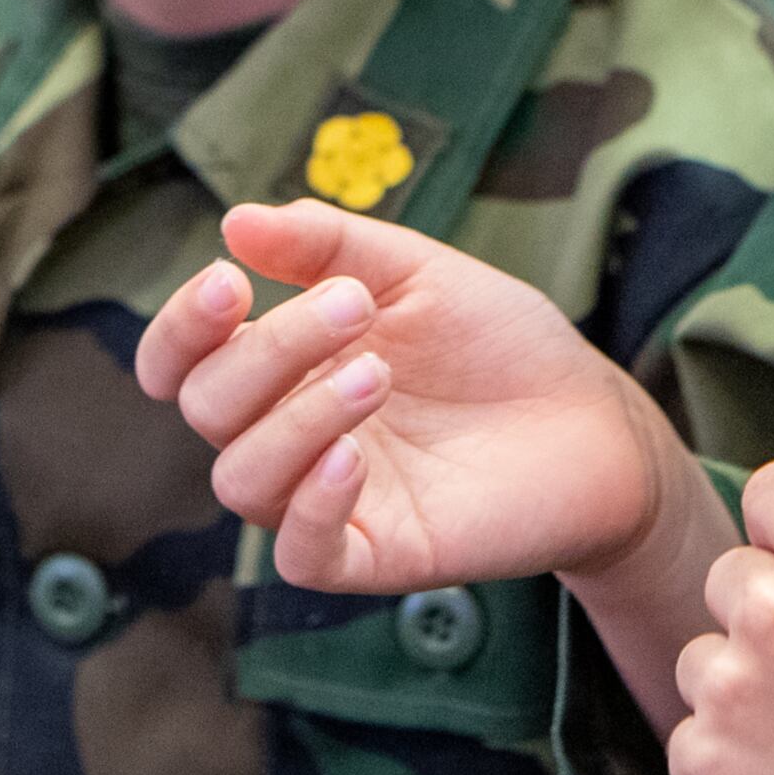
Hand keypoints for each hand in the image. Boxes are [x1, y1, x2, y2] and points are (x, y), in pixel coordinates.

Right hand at [137, 200, 681, 593]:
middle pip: (209, 410)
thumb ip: (327, 243)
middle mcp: (291, 433)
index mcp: (285, 365)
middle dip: (265, 349)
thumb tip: (234, 219)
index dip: (180, 327)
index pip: (183, 362)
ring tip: (375, 373)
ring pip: (242, 481)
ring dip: (294, 418)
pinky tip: (353, 457)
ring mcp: (329, 497)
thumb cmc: (498, 342)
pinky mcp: (377, 553)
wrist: (592, 418)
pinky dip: (310, 506)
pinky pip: (301, 556)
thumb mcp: (415, 270)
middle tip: (352, 306)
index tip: (231, 280)